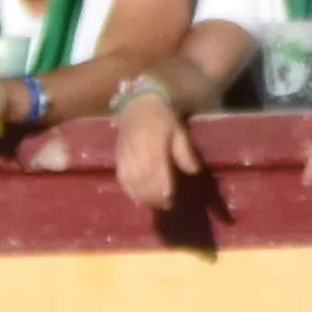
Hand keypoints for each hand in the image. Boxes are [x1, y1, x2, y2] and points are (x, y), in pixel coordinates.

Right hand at [111, 81, 191, 209]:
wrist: (138, 105)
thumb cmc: (163, 117)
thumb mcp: (179, 130)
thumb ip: (184, 151)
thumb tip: (194, 171)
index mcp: (153, 142)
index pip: (156, 169)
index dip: (162, 186)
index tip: (171, 198)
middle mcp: (136, 151)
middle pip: (142, 179)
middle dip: (153, 196)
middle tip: (166, 206)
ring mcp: (124, 156)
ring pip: (131, 182)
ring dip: (142, 196)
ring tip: (154, 204)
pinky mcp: (117, 159)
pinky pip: (121, 179)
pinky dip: (129, 191)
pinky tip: (138, 198)